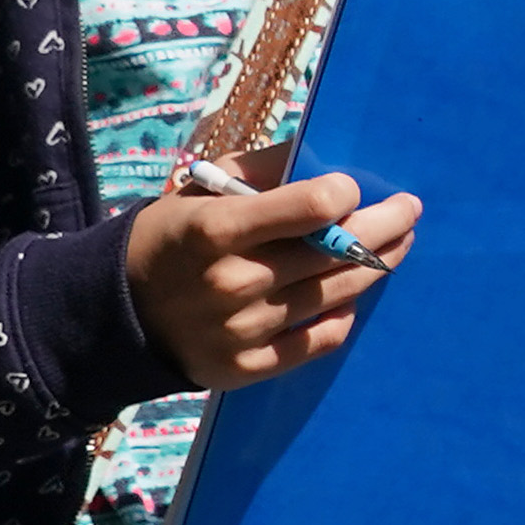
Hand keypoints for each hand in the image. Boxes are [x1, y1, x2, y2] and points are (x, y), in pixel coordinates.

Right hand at [129, 160, 418, 390]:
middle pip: (335, 252)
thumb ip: (262, 170)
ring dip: (377, 266)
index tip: (357, 188)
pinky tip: (351, 295)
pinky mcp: (247, 368)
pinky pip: (320, 340)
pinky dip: (343, 315)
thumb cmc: (171, 236)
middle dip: (385, 225)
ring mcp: (242, 330)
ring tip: (397, 245)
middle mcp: (232, 282)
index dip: (345, 193)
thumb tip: (324, 156)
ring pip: (336, 294)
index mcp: (216, 229)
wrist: (115, 312)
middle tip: (409, 211)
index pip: (312, 207)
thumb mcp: (201, 189)